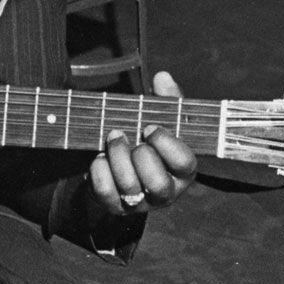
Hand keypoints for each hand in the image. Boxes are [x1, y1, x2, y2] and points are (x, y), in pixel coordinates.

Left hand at [87, 70, 196, 217]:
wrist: (121, 166)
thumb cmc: (148, 141)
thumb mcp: (162, 119)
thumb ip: (166, 99)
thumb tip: (163, 78)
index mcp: (184, 171)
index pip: (184, 163)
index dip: (166, 143)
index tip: (149, 127)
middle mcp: (166, 192)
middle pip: (157, 182)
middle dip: (140, 154)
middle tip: (127, 134)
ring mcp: (141, 203)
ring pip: (130, 186)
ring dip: (117, 157)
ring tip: (113, 138)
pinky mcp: (116, 206)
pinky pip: (105, 192)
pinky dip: (99, 170)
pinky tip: (100, 157)